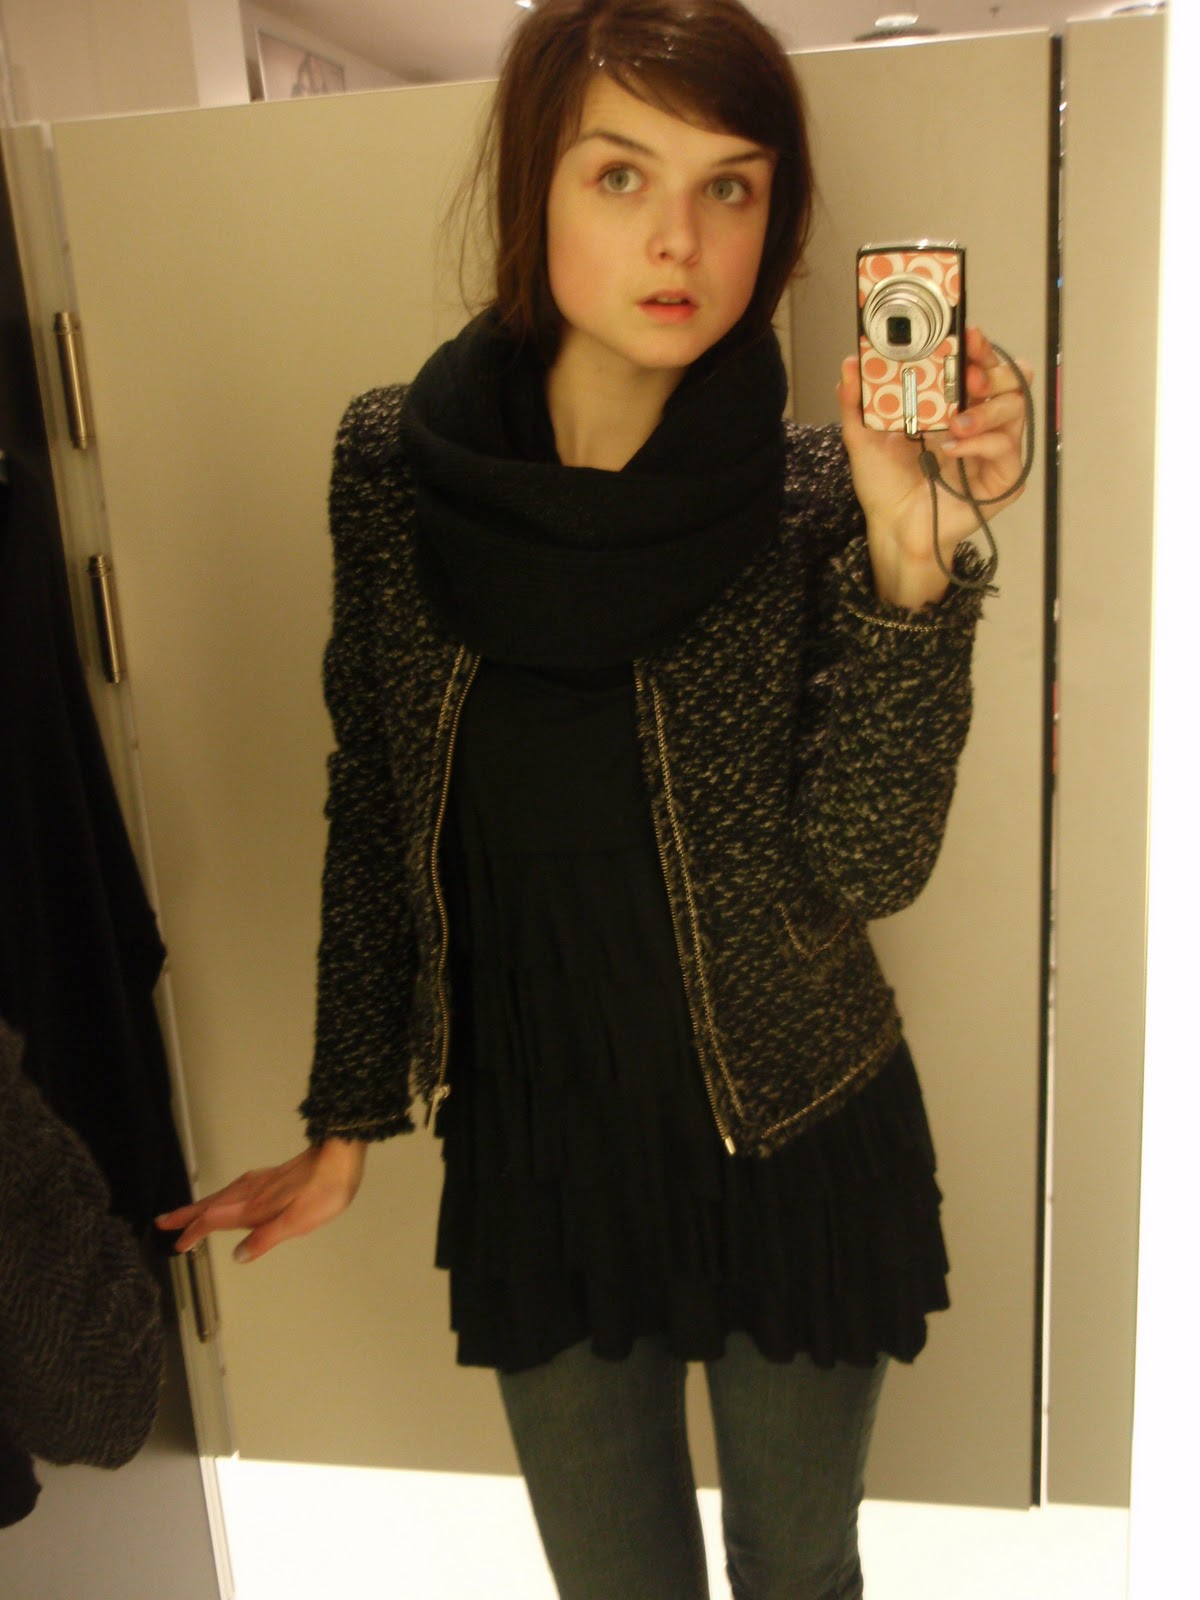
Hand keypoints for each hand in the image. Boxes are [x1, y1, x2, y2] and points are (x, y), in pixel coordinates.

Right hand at [154, 1137, 366, 1263]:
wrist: (340, 1157)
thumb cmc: (323, 1192)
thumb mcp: (297, 1221)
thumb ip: (266, 1238)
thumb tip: (237, 1255)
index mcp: (254, 1205)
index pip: (214, 1220)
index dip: (194, 1233)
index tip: (176, 1245)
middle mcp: (251, 1192)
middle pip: (211, 1205)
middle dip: (186, 1215)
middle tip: (162, 1223)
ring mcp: (260, 1182)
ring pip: (221, 1196)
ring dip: (200, 1207)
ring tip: (185, 1215)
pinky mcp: (271, 1177)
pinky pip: (234, 1190)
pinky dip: (220, 1199)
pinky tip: (227, 1200)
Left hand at [837, 326, 1032, 609]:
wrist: (892, 527)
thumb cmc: (886, 484)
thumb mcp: (864, 438)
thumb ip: (856, 402)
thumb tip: (849, 363)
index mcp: (956, 406)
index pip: (979, 366)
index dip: (979, 347)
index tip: (967, 334)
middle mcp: (981, 422)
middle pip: (1010, 381)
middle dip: (992, 371)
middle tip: (969, 377)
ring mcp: (995, 449)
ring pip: (1016, 409)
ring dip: (985, 410)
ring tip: (953, 423)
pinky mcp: (1002, 478)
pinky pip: (1006, 448)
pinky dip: (981, 442)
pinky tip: (953, 448)